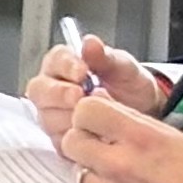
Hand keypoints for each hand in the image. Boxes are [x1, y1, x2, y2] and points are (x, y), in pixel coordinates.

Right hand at [29, 32, 167, 131]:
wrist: (143, 113)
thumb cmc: (129, 87)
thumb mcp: (124, 68)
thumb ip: (106, 57)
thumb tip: (90, 43)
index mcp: (62, 65)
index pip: (54, 61)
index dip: (65, 66)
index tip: (82, 71)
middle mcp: (50, 89)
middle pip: (39, 90)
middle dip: (59, 93)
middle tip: (80, 96)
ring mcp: (52, 114)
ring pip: (46, 116)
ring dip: (69, 116)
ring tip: (95, 115)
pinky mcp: (58, 138)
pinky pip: (58, 139)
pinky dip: (75, 137)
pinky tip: (93, 132)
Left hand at [65, 92, 182, 182]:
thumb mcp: (168, 134)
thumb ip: (128, 117)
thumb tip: (96, 99)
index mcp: (138, 138)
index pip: (85, 111)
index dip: (90, 114)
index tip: (96, 121)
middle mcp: (118, 164)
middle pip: (71, 140)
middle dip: (84, 141)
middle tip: (102, 148)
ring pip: (77, 172)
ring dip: (93, 172)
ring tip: (119, 177)